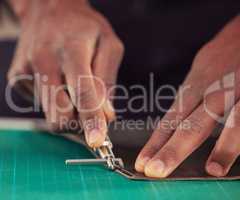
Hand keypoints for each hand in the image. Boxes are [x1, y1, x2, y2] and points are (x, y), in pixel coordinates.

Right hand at [7, 0, 123, 147]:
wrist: (48, 9)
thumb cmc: (84, 27)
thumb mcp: (109, 44)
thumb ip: (107, 80)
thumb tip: (107, 115)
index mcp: (71, 49)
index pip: (82, 91)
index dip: (91, 120)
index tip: (97, 141)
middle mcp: (45, 60)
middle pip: (59, 113)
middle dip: (78, 124)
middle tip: (90, 114)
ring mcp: (27, 70)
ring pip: (51, 113)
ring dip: (68, 109)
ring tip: (72, 84)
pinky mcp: (17, 78)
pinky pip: (42, 104)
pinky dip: (55, 100)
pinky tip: (58, 79)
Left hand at [135, 15, 239, 177]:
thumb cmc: (221, 57)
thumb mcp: (200, 73)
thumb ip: (191, 99)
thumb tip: (176, 124)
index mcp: (194, 87)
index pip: (170, 120)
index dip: (155, 143)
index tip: (143, 162)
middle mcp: (212, 90)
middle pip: (190, 123)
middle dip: (172, 150)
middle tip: (155, 171)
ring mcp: (236, 89)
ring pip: (228, 120)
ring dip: (222, 147)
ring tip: (212, 170)